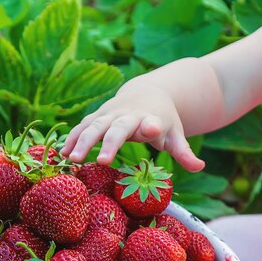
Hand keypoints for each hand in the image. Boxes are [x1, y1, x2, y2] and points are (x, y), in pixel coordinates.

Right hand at [62, 75, 203, 171]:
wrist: (148, 93)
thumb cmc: (162, 120)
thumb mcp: (175, 134)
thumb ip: (184, 151)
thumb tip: (199, 167)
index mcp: (149, 118)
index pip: (151, 122)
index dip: (151, 126)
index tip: (151, 128)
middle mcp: (127, 115)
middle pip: (116, 128)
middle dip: (108, 143)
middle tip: (100, 161)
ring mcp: (109, 114)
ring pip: (93, 126)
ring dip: (81, 141)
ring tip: (71, 160)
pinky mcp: (97, 116)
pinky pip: (82, 127)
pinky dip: (72, 138)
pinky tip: (62, 154)